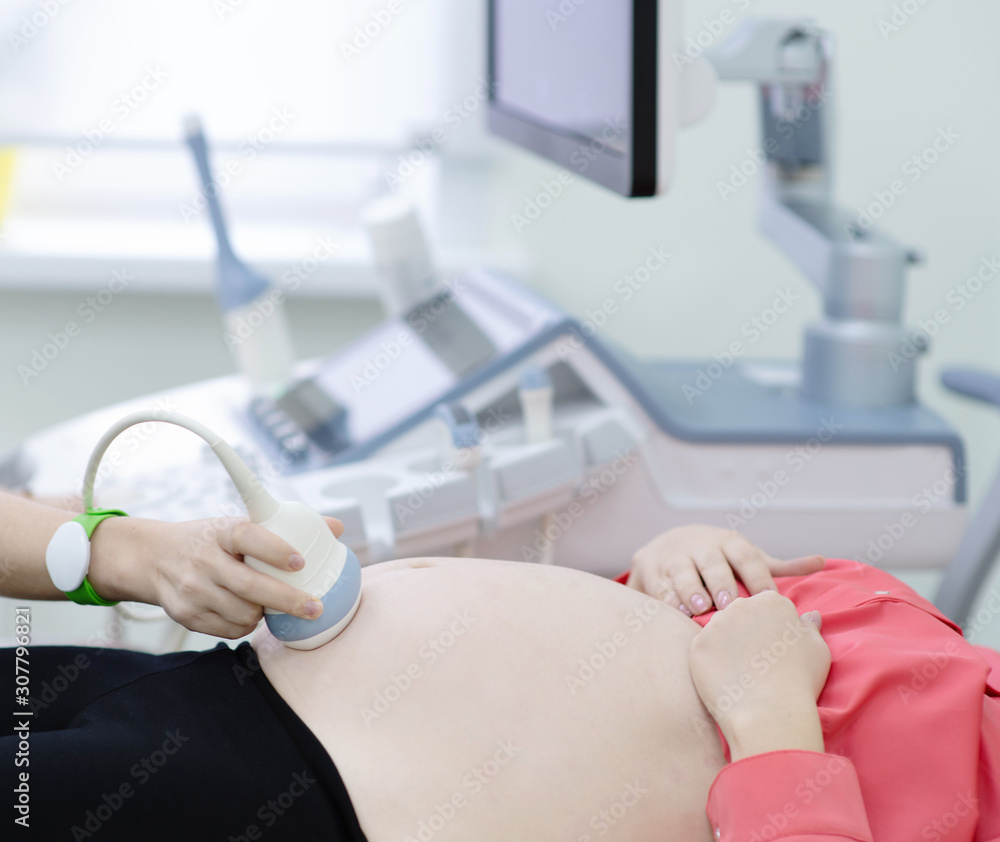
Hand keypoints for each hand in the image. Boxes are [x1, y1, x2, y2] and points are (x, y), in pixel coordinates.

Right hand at [89, 515, 344, 638]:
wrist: (154, 557)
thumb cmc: (210, 539)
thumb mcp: (240, 524)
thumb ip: (287, 527)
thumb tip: (337, 527)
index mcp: (222, 531)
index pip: (249, 538)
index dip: (275, 550)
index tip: (300, 563)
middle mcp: (204, 560)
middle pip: (250, 586)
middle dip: (287, 600)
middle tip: (314, 607)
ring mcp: (193, 589)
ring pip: (243, 613)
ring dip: (264, 613)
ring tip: (270, 603)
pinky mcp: (186, 614)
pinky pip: (229, 630)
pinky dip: (245, 624)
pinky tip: (248, 611)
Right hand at [628, 525, 823, 614]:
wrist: (666, 545)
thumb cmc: (719, 559)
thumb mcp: (746, 556)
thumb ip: (779, 565)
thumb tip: (822, 561)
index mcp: (728, 542)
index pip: (746, 555)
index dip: (758, 576)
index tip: (770, 600)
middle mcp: (701, 546)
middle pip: (712, 561)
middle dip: (720, 581)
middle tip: (731, 604)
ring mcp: (674, 557)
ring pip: (682, 572)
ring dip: (691, 590)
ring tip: (700, 608)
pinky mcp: (651, 571)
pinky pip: (658, 586)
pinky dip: (666, 600)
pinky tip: (676, 615)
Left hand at [688, 590, 829, 760]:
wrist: (768, 712)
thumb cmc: (799, 681)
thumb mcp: (817, 650)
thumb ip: (810, 627)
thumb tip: (809, 615)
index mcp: (771, 601)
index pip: (768, 608)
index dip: (773, 631)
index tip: (776, 652)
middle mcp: (740, 605)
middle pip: (741, 615)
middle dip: (747, 633)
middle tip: (758, 663)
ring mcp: (715, 624)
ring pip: (720, 631)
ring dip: (727, 646)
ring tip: (742, 674)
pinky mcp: (698, 645)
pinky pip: (704, 650)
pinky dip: (712, 663)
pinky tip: (725, 680)